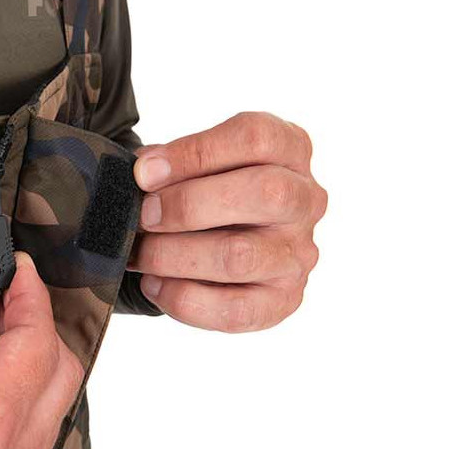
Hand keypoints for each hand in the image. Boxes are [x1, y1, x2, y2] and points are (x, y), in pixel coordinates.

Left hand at [130, 112, 326, 331]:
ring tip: (142, 254)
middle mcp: (306, 200)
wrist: (224, 244)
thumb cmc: (208, 191)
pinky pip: (234, 309)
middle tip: (144, 215)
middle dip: (189, 205)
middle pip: (265, 193)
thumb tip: (143, 174)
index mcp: (290, 150)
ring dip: (175, 255)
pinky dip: (183, 298)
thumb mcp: (197, 163)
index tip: (144, 172)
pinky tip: (155, 284)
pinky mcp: (283, 301)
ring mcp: (299, 254)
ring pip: (241, 255)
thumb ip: (173, 162)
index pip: (256, 138)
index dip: (194, 153)